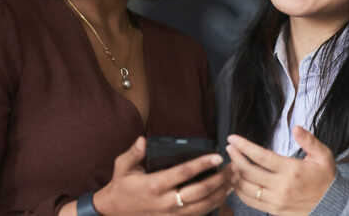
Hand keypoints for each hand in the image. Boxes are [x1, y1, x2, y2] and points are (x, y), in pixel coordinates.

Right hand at [90, 136, 230, 214]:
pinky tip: (224, 194)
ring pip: (202, 207)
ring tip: (234, 179)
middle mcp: (164, 202)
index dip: (202, 164)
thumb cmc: (121, 184)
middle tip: (233, 167)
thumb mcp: (122, 166)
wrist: (114, 211)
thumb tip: (143, 140)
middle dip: (219, 179)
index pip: (183, 173)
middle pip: (198, 193)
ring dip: (221, 193)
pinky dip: (214, 205)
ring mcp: (170, 215)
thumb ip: (133, 153)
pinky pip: (198, 215)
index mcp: (153, 185)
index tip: (218, 155)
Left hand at [226, 126, 336, 215]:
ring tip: (232, 163)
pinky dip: (240, 191)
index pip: (261, 156)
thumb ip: (309, 140)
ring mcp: (276, 201)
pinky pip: (251, 202)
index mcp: (291, 169)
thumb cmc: (325, 176)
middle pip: (249, 171)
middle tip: (229, 148)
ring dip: (235, 175)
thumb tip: (296, 127)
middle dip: (235, 158)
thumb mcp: (323, 155)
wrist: (332, 204)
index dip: (244, 146)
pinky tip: (237, 181)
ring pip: (247, 188)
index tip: (233, 138)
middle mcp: (281, 186)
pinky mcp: (274, 210)